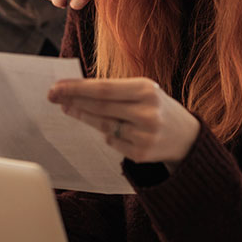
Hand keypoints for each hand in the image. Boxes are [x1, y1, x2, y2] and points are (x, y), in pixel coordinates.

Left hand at [47, 77, 200, 167]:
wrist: (188, 137)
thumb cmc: (156, 107)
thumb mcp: (143, 91)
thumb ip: (114, 90)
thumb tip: (75, 89)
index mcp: (147, 90)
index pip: (103, 88)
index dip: (77, 88)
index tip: (56, 86)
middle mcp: (147, 112)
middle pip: (100, 106)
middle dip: (73, 100)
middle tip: (53, 96)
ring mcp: (145, 135)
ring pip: (103, 125)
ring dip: (82, 116)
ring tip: (67, 108)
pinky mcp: (142, 154)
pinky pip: (112, 142)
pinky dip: (106, 134)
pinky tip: (105, 129)